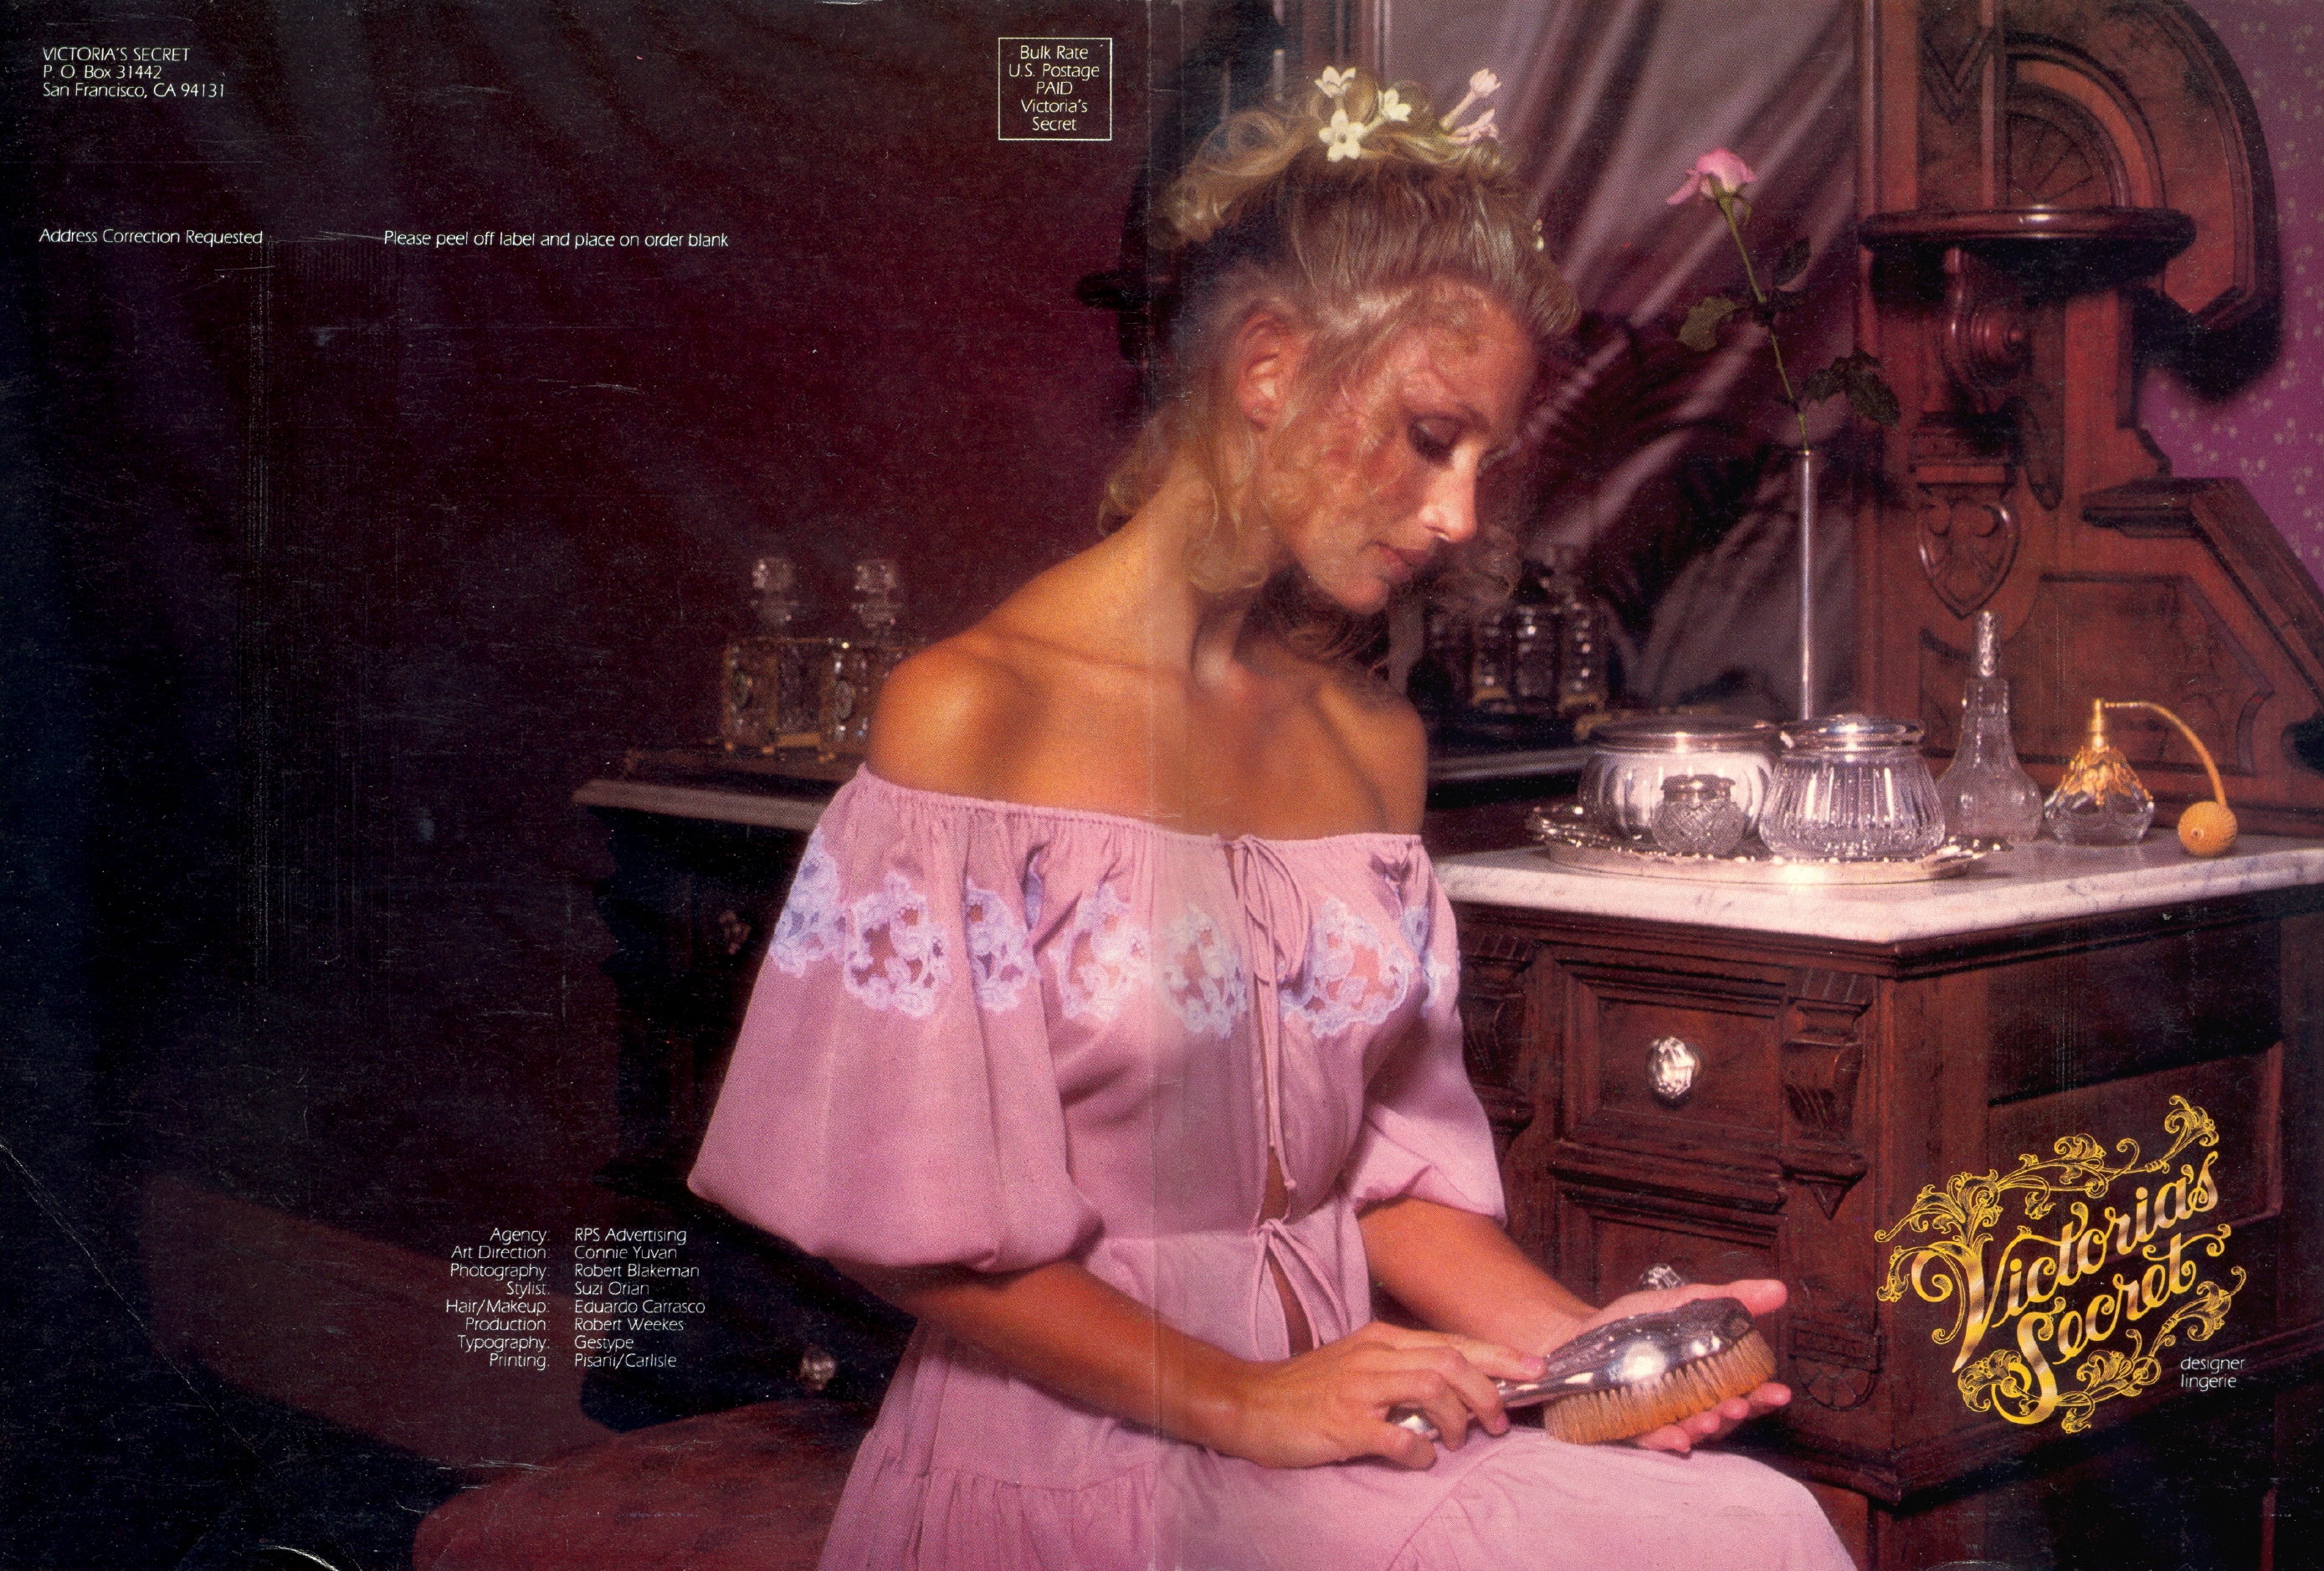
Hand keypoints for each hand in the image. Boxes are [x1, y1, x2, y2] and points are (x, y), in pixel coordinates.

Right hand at [1220, 1322, 1545, 1470]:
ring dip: (1458, 1418)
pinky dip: (1419, 1450)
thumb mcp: (1358, 1365)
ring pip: (1433, 1387)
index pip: (1452, 1341)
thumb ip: (1402, 1372)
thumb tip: (1453, 1392)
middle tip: (1499, 1423)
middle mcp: (1375, 1355)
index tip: (1537, 1369)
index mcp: (1382, 1340)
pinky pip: (1398, 1435)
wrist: (1250, 1403)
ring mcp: (1359, 1387)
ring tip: (1457, 1442)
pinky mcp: (1344, 1423)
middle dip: (1489, 1391)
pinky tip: (1417, 1458)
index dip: (1499, 1356)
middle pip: (1451, 1359)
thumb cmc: (1308, 1390)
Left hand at [1554, 1278, 1791, 1455]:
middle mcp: (1691, 1405)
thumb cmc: (1637, 1322)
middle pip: (1723, 1418)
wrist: (1581, 1333)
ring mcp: (1662, 1418)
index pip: (1747, 1394)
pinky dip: (1665, 1440)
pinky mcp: (1630, 1427)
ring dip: (1704, 1429)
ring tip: (1711, 1419)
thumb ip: (1731, 1298)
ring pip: (1691, 1432)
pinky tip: (1677, 1437)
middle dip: (1736, 1414)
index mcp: (1710, 1380)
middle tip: (1741, 1405)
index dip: (1764, 1396)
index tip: (1780, 1392)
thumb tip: (1779, 1289)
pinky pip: (1650, 1439)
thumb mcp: (1685, 1302)